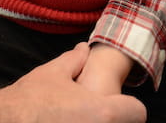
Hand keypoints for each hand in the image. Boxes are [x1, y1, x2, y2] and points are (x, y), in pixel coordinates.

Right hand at [0, 43, 146, 122]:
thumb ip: (73, 60)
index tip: (119, 105)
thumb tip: (83, 50)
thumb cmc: (29, 100)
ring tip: (76, 118)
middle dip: (112, 118)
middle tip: (92, 111)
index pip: (136, 112)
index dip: (128, 106)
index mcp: (103, 111)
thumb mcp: (51, 74)